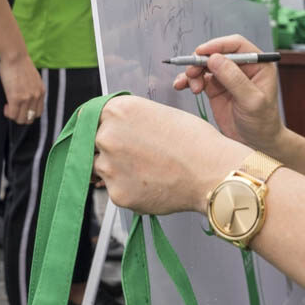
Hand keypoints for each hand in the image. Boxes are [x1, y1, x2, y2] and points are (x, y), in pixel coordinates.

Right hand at [0, 53, 44, 123]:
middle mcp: (36, 96)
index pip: (39, 113)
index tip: (21, 108)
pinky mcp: (16, 98)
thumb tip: (27, 97)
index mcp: (42, 92)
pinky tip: (6, 105)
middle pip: (30, 119)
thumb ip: (33, 89)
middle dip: (20, 117)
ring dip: (13, 116)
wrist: (15, 56)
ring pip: (21, 119)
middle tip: (13, 109)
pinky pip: (12, 114)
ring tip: (9, 107)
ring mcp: (27, 98)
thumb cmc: (21, 64)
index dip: (29, 113)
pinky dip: (8, 113)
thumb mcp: (34, 78)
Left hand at [94, 95, 243, 213]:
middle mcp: (107, 136)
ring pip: (101, 168)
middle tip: (140, 154)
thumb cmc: (194, 141)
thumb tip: (111, 128)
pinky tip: (152, 183)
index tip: (111, 133)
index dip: (104, 124)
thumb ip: (130, 119)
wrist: (212, 172)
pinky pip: (115, 189)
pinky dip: (129, 188)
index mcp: (118, 110)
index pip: (92, 116)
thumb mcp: (159, 113)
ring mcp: (109, 167)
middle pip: (94, 142)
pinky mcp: (117, 193)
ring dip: (118, 169)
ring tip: (150, 169)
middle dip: (112, 148)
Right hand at [173, 34, 284, 151]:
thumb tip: (214, 58)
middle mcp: (242, 67)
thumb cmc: (262, 123)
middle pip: (217, 53)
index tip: (201, 52)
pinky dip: (188, 80)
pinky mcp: (215, 88)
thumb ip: (234, 79)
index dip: (218, 45)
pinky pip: (199, 78)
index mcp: (258, 64)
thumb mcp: (252, 101)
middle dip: (201, 60)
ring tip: (192, 87)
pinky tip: (181, 86)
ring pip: (205, 64)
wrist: (255, 144)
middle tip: (192, 72)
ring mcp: (227, 77)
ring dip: (194, 72)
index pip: (236, 45)